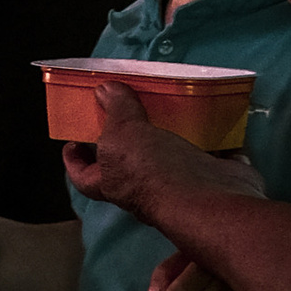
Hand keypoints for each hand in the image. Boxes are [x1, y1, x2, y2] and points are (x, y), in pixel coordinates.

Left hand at [61, 77, 234, 215]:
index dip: (74, 162)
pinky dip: (219, 140)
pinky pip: (216, 156)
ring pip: (175, 160)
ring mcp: (183, 186)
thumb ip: (115, 111)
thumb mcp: (123, 133)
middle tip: (129, 113)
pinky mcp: (216, 178)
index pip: (84, 177)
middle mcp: (146, 189)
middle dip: (130, 143)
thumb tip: (104, 91)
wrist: (209, 199)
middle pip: (132, 166)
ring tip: (173, 108)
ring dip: (176, 138)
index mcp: (114, 181)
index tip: (72, 143)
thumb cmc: (154, 172)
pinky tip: (217, 118)